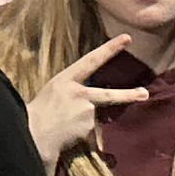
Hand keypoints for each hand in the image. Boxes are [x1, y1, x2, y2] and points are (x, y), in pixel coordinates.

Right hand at [25, 33, 145, 165]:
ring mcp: (86, 111)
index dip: (109, 49)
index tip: (127, 38)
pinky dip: (78, 135)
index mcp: (64, 80)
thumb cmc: (32, 115)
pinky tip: (64, 137)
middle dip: (129, 95)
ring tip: (61, 131)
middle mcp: (79, 93)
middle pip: (109, 95)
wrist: (30, 136)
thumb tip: (84, 103)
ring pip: (91, 118)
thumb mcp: (49, 95)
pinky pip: (87, 132)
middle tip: (144, 94)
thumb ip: (68, 95)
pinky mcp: (88, 127)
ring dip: (80, 125)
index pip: (90, 60)